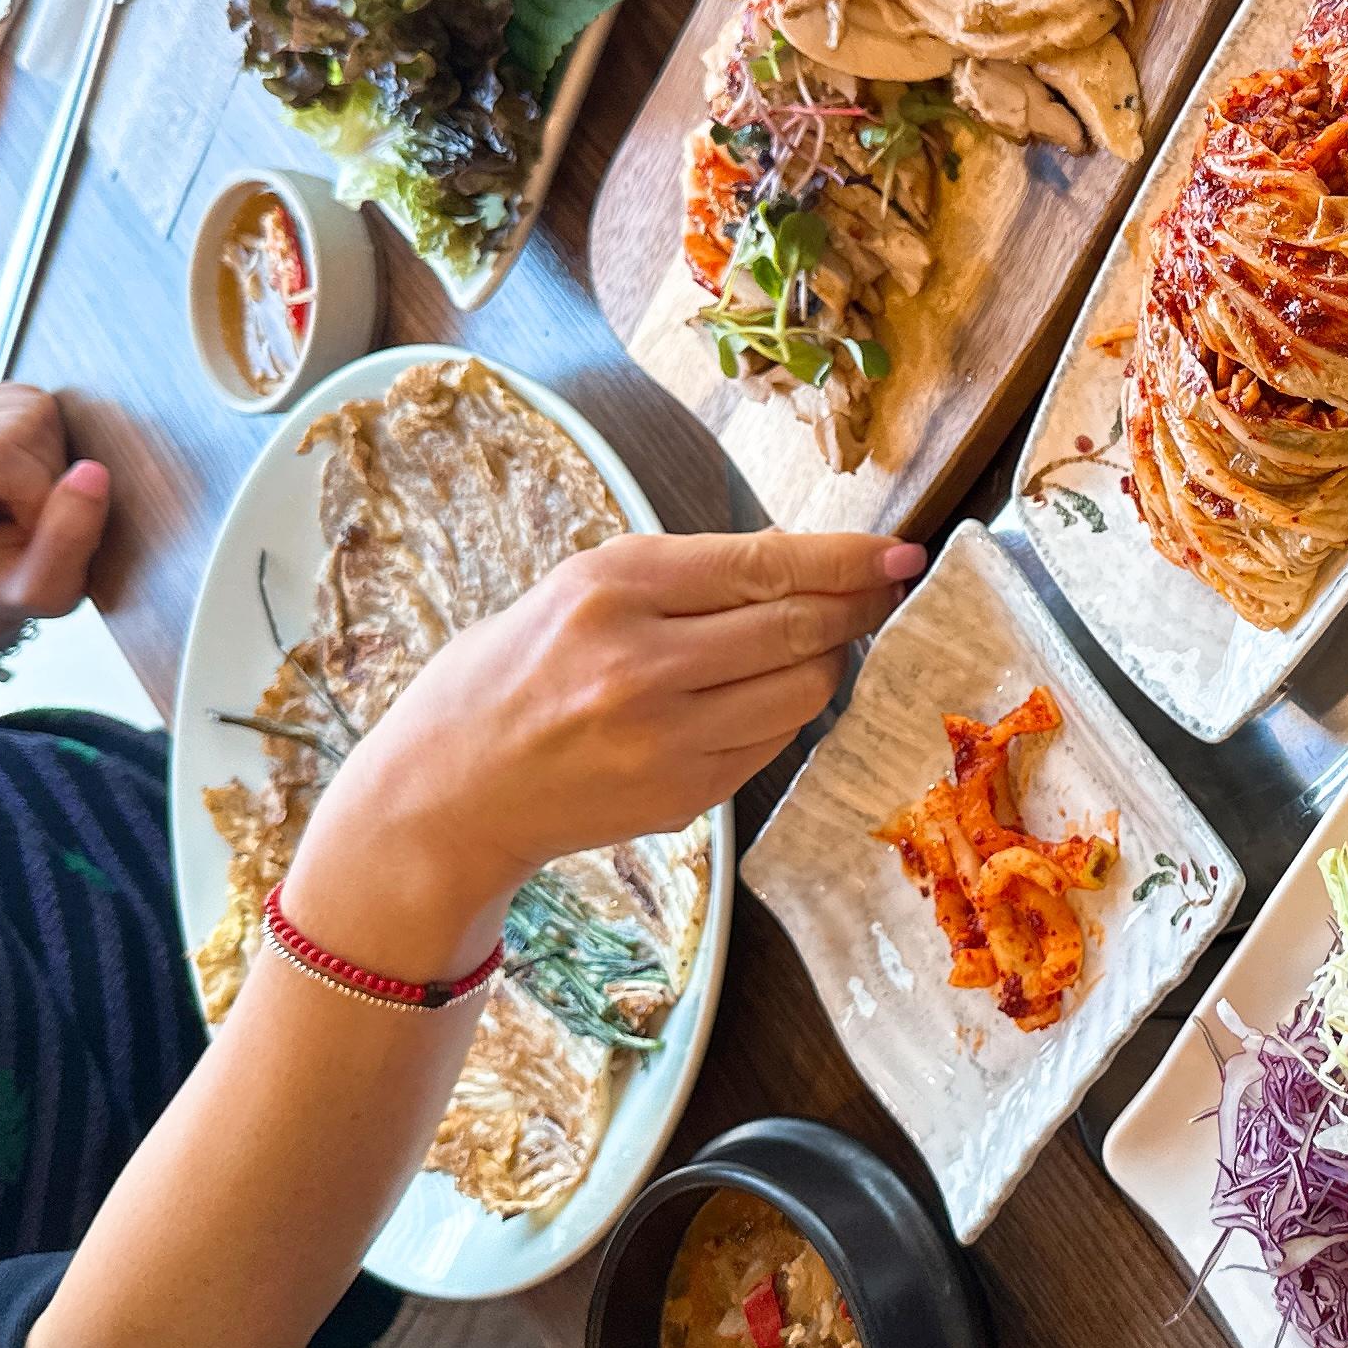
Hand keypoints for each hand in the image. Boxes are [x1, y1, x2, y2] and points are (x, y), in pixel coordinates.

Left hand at [0, 386, 109, 649]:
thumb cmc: (12, 583)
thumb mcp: (47, 590)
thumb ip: (69, 540)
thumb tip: (92, 472)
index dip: (37, 490)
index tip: (32, 529)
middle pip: (12, 426)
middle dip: (48, 468)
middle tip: (35, 512)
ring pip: (23, 405)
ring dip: (47, 449)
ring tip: (29, 491)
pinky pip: (23, 396)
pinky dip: (41, 430)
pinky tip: (24, 465)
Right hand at [290, 529, 922, 972]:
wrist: (448, 792)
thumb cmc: (513, 672)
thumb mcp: (578, 589)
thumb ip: (684, 576)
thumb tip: (801, 562)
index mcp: (612, 586)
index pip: (765, 564)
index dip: (847, 560)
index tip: (899, 552)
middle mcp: (643, 661)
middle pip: (800, 627)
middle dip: (855, 607)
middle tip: (881, 592)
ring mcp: (667, 737)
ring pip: (804, 689)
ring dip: (826, 662)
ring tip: (808, 645)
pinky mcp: (685, 794)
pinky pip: (776, 741)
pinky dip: (786, 712)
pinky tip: (759, 697)